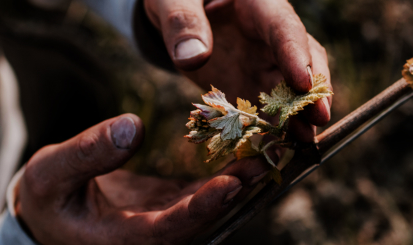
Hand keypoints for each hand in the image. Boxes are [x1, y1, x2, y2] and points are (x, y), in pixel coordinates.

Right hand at [17, 114, 270, 243]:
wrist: (58, 208)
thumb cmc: (50, 196)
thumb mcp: (51, 174)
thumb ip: (86, 153)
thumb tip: (131, 127)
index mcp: (123, 240)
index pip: (170, 229)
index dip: (201, 208)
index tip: (230, 183)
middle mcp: (152, 237)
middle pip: (201, 219)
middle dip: (234, 191)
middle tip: (263, 160)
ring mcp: (166, 223)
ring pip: (208, 207)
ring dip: (238, 181)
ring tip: (263, 152)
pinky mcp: (171, 208)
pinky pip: (203, 195)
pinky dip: (224, 176)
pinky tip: (242, 153)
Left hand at [144, 0, 331, 141]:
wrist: (177, 17)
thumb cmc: (177, 0)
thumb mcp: (170, 1)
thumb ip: (181, 22)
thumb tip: (194, 58)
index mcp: (256, 5)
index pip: (283, 27)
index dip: (295, 54)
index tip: (302, 83)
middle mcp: (269, 35)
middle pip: (303, 59)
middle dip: (312, 90)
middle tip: (318, 120)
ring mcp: (264, 62)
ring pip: (292, 88)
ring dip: (299, 115)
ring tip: (302, 142)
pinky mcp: (254, 85)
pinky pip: (269, 107)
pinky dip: (274, 126)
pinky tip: (276, 147)